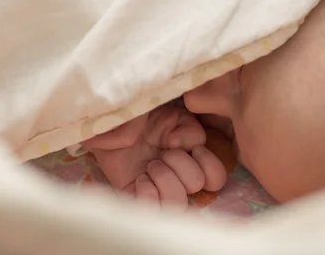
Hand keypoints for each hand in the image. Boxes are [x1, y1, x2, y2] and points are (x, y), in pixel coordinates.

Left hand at [83, 105, 227, 206]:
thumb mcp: (171, 114)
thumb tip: (180, 146)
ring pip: (178, 203)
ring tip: (151, 165)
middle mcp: (177, 175)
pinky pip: (153, 211)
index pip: (217, 178)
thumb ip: (188, 128)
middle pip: (198, 186)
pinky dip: (149, 196)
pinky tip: (140, 180)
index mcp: (191, 156)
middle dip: (181, 165)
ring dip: (166, 180)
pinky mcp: (135, 196)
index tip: (186, 143)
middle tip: (163, 151)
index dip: (207, 163)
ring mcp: (156, 188)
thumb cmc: (140, 114)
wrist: (108, 120)